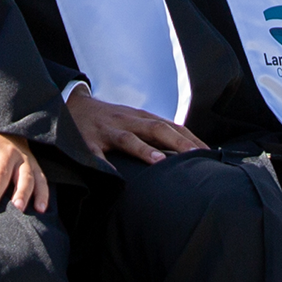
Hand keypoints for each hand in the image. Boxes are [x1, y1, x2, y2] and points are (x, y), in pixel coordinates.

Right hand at [66, 87, 204, 166]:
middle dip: (178, 142)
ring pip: (128, 139)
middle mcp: (128, 121)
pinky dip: (103, 163)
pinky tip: (112, 176)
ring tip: (161, 163)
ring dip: (145, 150)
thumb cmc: (110, 119)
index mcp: (141, 117)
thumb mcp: (133, 121)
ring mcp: (108, 131)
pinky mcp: (87, 142)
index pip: (173, 126)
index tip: (211, 153)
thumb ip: (155, 133)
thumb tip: (185, 150)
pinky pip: (95, 154)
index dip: (192, 139)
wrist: (71, 105)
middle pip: (157, 128)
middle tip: (198, 156)